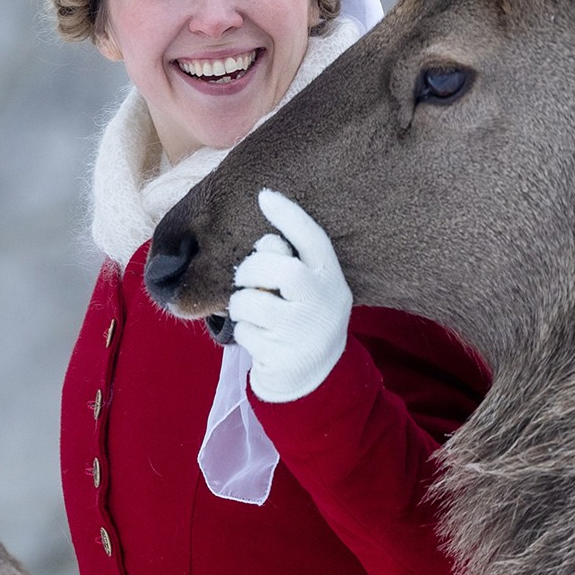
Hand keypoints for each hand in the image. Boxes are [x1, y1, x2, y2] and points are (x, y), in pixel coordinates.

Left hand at [228, 189, 351, 403]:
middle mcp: (324, 303)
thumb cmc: (302, 321)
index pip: (314, 240)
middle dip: (252, 269)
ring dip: (243, 305)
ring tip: (255, 314)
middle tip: (246, 279)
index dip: (290, 216)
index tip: (265, 195)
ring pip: (253, 301)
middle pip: (281, 269)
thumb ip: (292, 265)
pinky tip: (260, 339)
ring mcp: (304, 331)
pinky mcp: (283, 355)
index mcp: (332, 280)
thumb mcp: (308, 292)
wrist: (314, 378)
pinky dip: (244, 333)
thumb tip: (265, 242)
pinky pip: (245, 331)